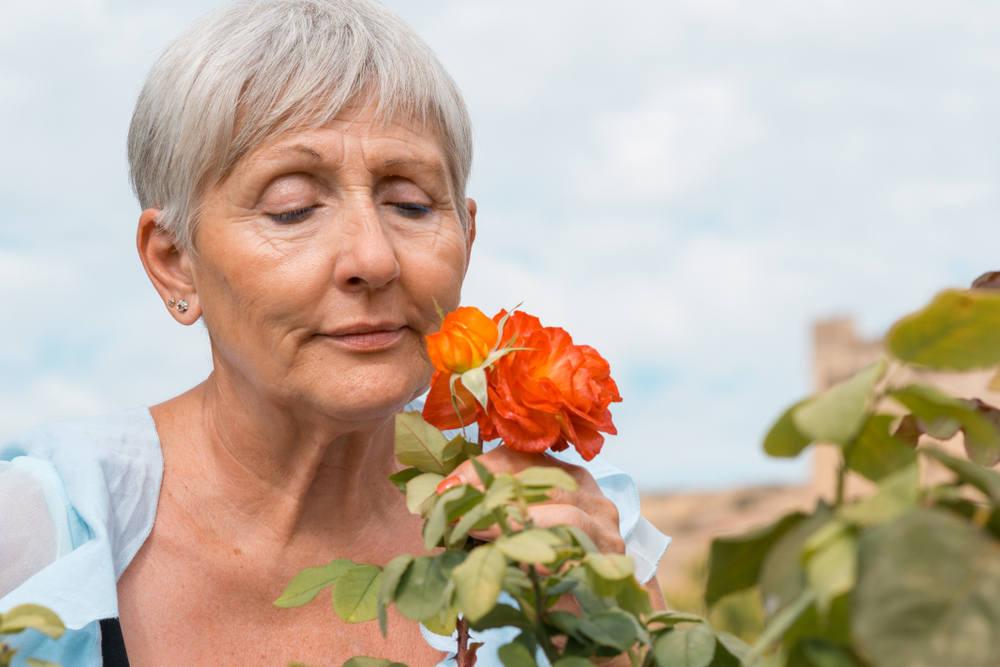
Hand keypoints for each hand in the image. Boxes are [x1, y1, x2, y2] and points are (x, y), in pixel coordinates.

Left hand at [440, 445, 625, 555]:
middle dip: (491, 495)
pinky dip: (543, 553)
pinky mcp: (609, 556)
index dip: (480, 469)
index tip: (444, 489)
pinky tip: (518, 562)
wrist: (585, 618)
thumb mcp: (506, 531)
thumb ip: (483, 512)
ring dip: (512, 523)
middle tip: (452, 512)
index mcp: (564, 474)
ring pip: (562, 511)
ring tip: (476, 533)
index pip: (518, 457)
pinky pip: (576, 548)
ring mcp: (605, 523)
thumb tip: (437, 500)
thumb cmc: (539, 567)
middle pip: (538, 480)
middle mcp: (589, 492)